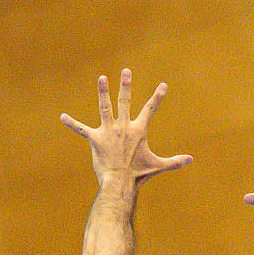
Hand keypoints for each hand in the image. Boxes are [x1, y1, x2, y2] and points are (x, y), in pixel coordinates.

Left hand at [59, 69, 191, 186]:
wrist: (121, 183)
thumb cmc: (139, 175)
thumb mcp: (158, 166)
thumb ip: (174, 161)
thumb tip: (192, 160)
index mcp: (138, 130)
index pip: (150, 110)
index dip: (157, 97)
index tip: (163, 85)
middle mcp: (123, 127)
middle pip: (125, 101)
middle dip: (126, 85)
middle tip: (126, 70)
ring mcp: (108, 132)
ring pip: (105, 107)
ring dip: (103, 92)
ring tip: (102, 77)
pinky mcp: (95, 140)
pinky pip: (81, 130)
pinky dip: (71, 123)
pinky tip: (62, 117)